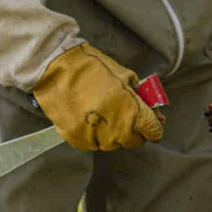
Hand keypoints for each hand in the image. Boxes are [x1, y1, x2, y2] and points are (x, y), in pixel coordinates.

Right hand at [32, 44, 164, 150]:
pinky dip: (96, 134)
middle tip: (128, 114)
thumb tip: (146, 104)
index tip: (153, 120)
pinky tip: (91, 117)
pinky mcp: (78, 140)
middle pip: (135, 141)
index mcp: (132, 113)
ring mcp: (96, 138)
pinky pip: (94, 143)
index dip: (155, 125)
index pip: (153, 131)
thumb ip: (139, 94)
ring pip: (114, 144)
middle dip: (135, 129)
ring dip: (115, 132)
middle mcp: (116, 130)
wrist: (56, 69)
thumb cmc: (90, 67)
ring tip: (105, 112)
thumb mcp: (124, 75)